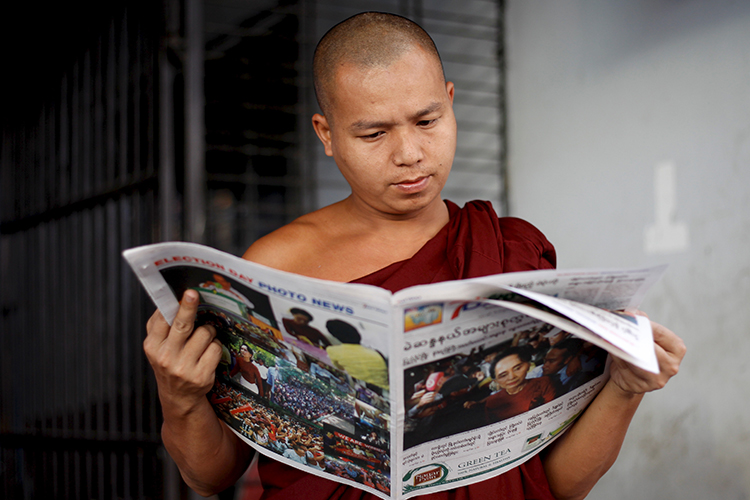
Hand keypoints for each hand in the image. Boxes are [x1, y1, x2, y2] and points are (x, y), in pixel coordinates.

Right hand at [144, 290, 222, 415]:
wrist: (178, 396)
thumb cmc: (169, 364)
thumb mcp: (157, 347)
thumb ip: (159, 325)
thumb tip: (169, 300)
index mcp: (152, 346)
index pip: (163, 320)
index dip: (175, 305)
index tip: (185, 293)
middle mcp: (166, 357)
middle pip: (182, 325)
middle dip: (189, 307)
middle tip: (193, 294)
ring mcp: (184, 367)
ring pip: (204, 333)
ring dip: (208, 332)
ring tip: (202, 340)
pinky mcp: (201, 375)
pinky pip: (215, 348)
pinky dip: (215, 347)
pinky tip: (208, 353)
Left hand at [608, 314, 685, 395]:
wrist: (633, 377)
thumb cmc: (642, 352)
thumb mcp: (647, 336)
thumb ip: (641, 322)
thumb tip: (630, 312)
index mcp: (676, 349)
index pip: (659, 333)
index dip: (642, 323)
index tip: (627, 315)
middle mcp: (670, 366)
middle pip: (648, 348)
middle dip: (631, 335)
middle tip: (616, 325)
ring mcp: (656, 379)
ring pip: (635, 359)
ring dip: (620, 345)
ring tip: (608, 335)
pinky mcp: (639, 386)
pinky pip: (624, 367)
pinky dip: (615, 355)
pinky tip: (608, 346)